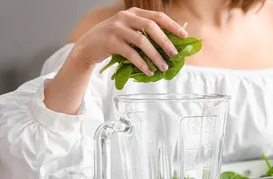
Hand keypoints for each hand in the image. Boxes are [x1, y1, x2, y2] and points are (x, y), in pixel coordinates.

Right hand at [73, 7, 187, 75]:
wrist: (88, 47)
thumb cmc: (113, 41)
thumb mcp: (129, 31)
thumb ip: (144, 34)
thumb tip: (169, 47)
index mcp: (133, 13)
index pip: (157, 16)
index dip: (172, 25)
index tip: (184, 36)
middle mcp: (125, 17)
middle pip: (151, 27)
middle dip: (165, 41)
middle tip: (174, 54)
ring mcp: (117, 28)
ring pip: (142, 41)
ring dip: (155, 56)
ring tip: (163, 67)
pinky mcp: (110, 42)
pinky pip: (131, 54)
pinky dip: (142, 64)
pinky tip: (149, 71)